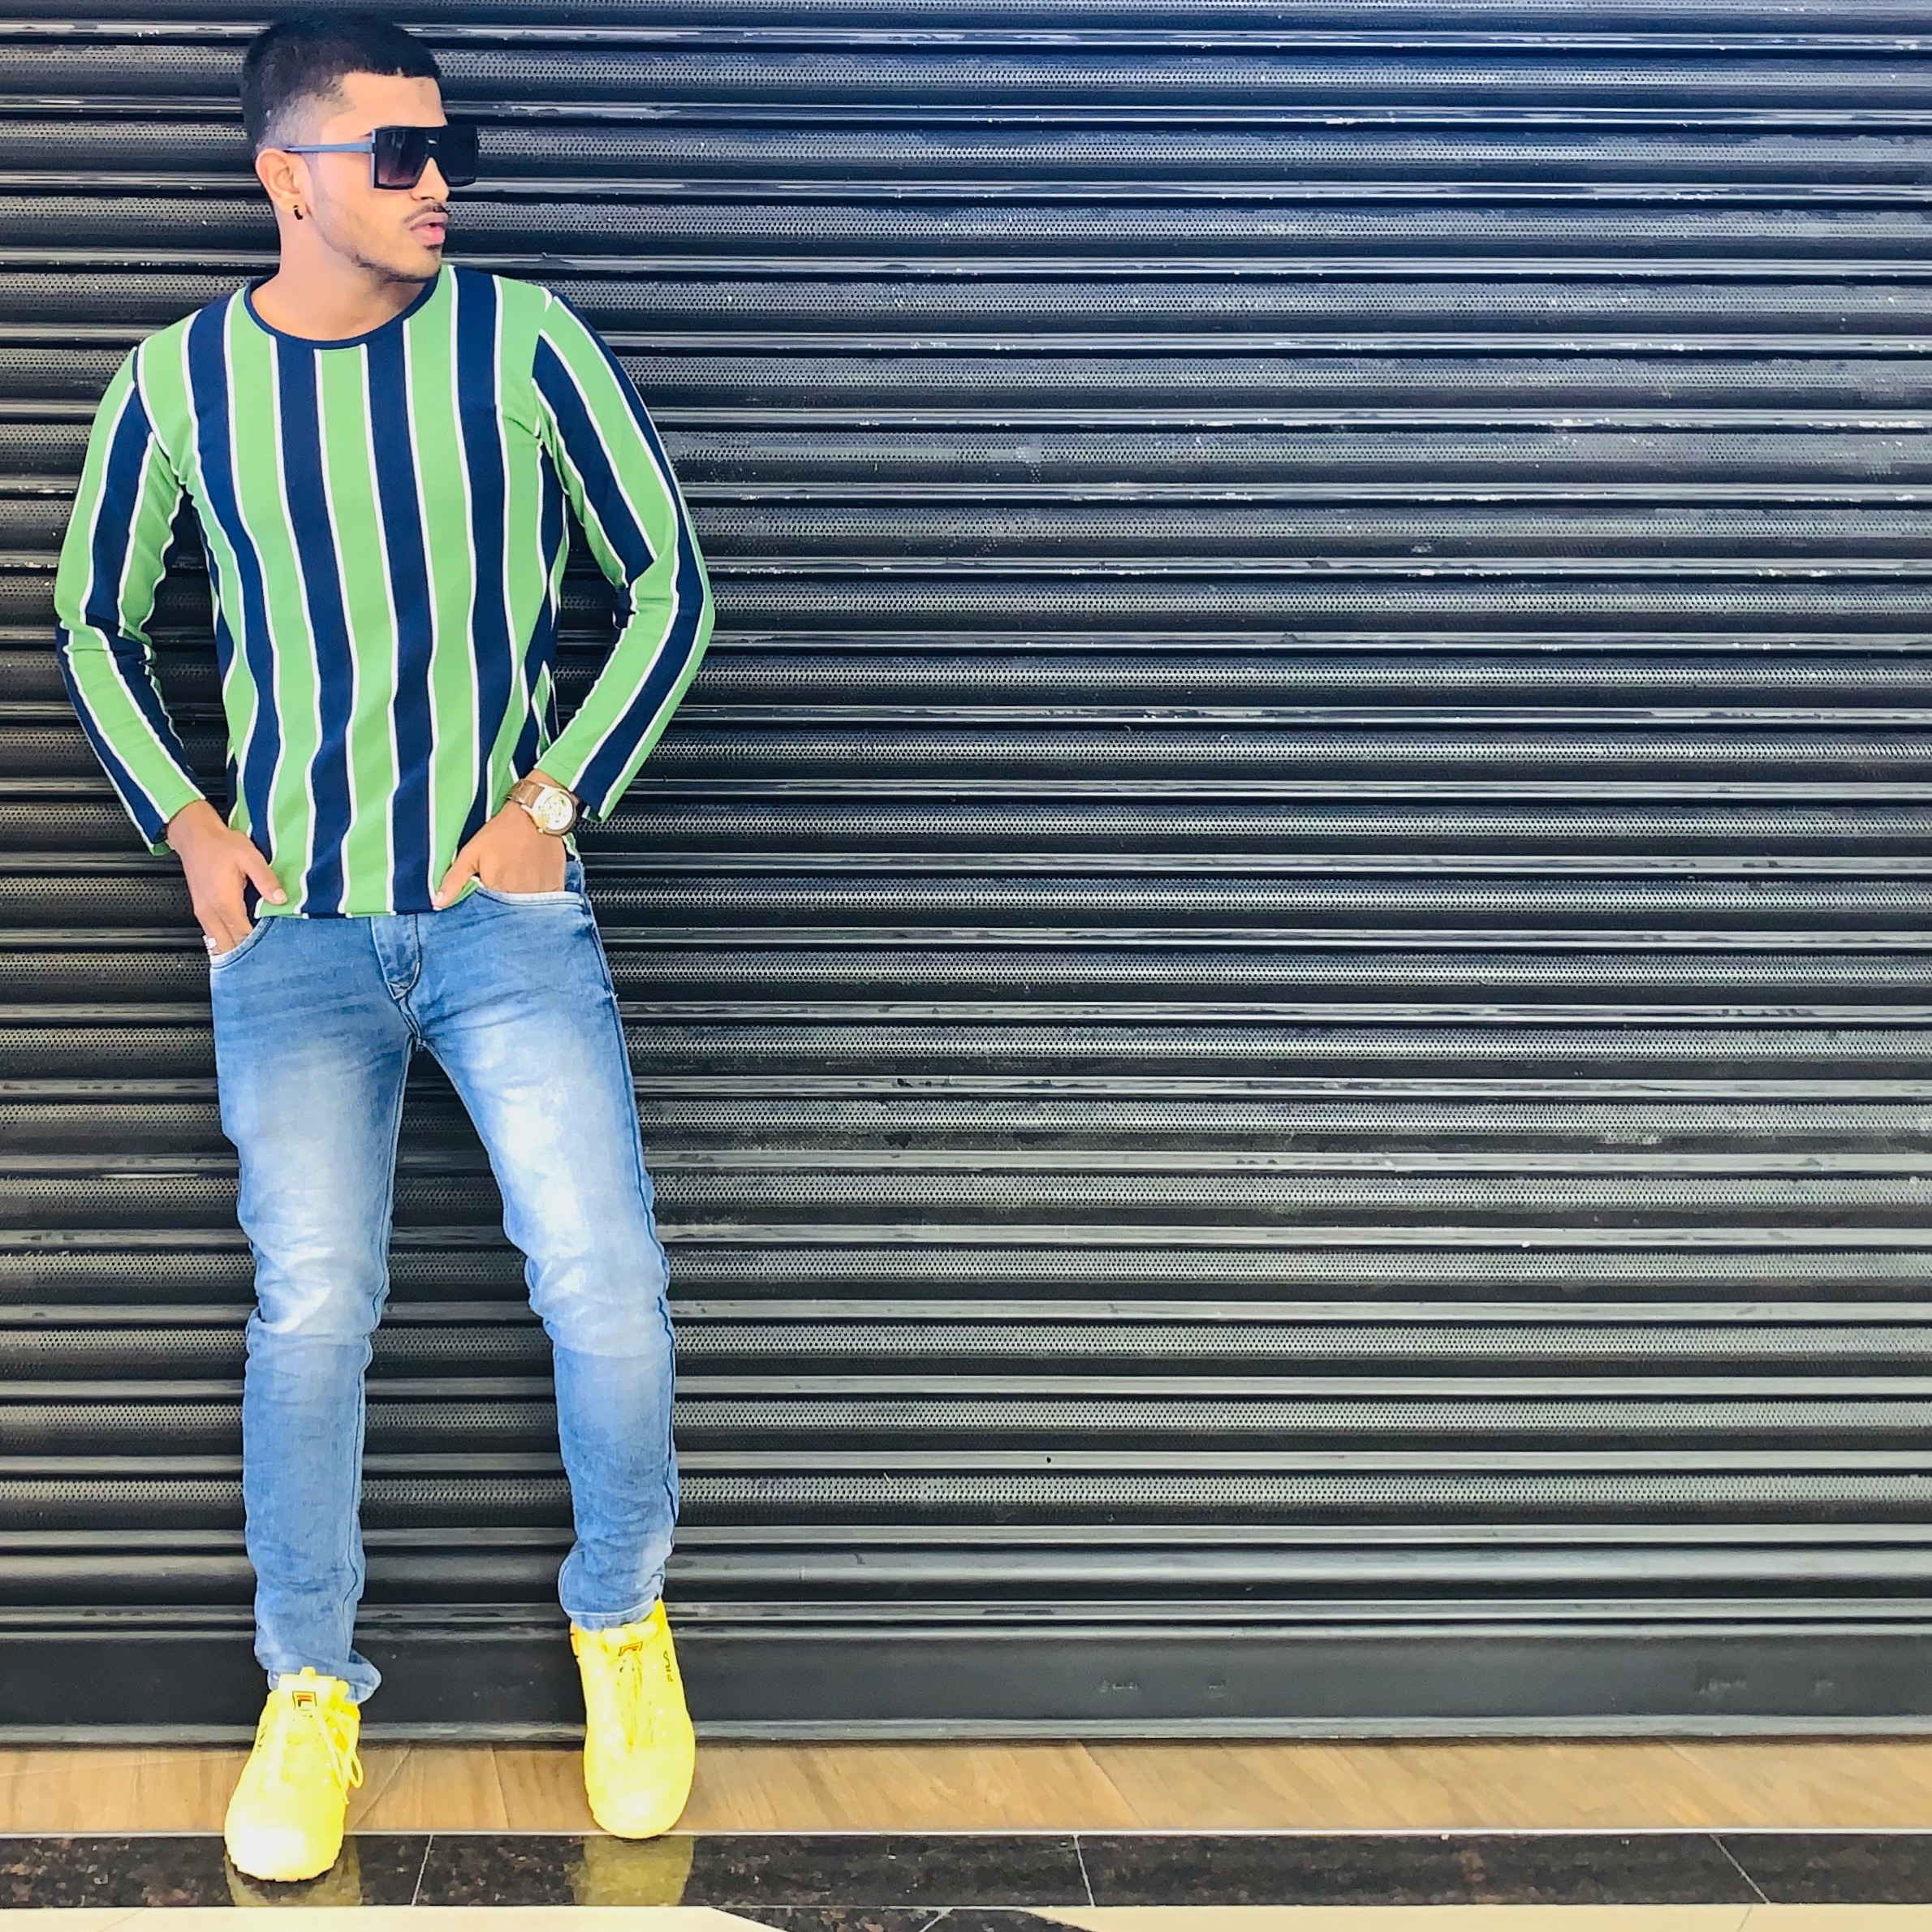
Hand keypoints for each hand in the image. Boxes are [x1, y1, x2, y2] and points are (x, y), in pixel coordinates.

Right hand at [166, 799, 287, 954]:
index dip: (258, 949)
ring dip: (235, 952)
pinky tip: (240, 945)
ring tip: (256, 958)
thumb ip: (266, 880)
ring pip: (218, 945)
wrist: (195, 836)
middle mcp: (211, 913)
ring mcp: (204, 914)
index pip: (243, 937)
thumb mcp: (250, 857)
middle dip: (246, 957)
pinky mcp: (202, 911)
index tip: (275, 954)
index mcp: (225, 903)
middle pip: (228, 947)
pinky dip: (226, 943)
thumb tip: (281, 899)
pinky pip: (213, 936)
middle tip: (267, 962)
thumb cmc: (221, 845)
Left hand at [434, 775, 571, 906]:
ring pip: (529, 912)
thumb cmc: (502, 832)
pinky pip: (548, 905)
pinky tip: (535, 892)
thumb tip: (438, 902)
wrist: (536, 815)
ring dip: (523, 910)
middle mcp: (520, 894)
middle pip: (511, 915)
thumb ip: (454, 879)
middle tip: (504, 894)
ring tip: (518, 892)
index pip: (490, 915)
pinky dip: (542, 904)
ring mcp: (540, 892)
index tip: (487, 903)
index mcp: (497, 889)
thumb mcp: (471, 852)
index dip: (488, 911)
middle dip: (505, 911)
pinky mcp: (556, 887)